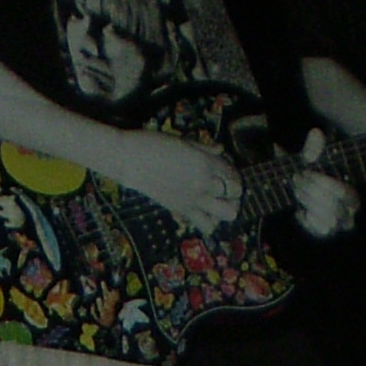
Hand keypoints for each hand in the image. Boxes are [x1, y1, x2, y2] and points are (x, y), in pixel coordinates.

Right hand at [99, 125, 246, 229]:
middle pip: (235, 196)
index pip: (233, 174)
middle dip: (235, 192)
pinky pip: (204, 224)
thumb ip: (205, 148)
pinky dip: (208, 220)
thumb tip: (220, 150)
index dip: (234, 172)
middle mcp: (203, 185)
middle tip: (226, 186)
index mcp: (205, 164)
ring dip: (225, 208)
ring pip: (225, 215)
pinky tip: (202, 210)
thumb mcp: (183, 141)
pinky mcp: (181, 211)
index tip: (228, 170)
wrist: (129, 160)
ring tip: (217, 201)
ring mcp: (193, 200)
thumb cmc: (153, 144)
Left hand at [288, 129, 359, 239]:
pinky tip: (299, 210)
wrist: (304, 190)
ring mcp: (338, 225)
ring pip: (327, 222)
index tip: (306, 172)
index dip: (323, 183)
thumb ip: (315, 148)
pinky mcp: (324, 232)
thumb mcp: (314, 158)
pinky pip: (316, 230)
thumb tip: (315, 133)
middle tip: (297, 179)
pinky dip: (305, 219)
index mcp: (354, 193)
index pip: (344, 194)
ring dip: (308, 204)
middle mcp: (350, 212)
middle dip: (311, 193)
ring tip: (297, 191)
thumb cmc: (315, 172)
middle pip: (334, 209)